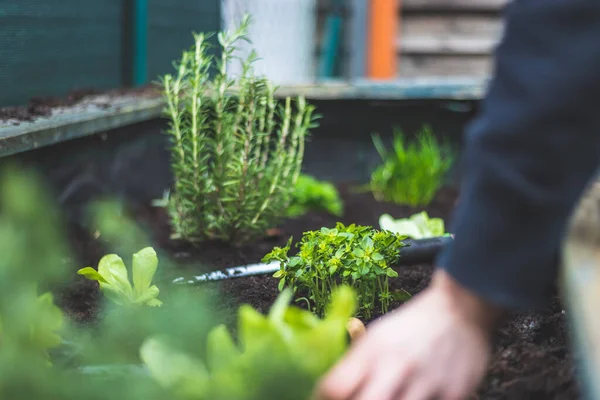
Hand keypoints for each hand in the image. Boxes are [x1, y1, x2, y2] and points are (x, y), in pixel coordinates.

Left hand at [313, 270, 504, 399]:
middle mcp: (398, 364)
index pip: (336, 387)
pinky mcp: (454, 393)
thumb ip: (355, 362)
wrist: (461, 310)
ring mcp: (427, 381)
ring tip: (387, 396)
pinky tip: (414, 397)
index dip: (323, 399)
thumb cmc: (413, 327)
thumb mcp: (379, 334)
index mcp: (374, 348)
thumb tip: (327, 389)